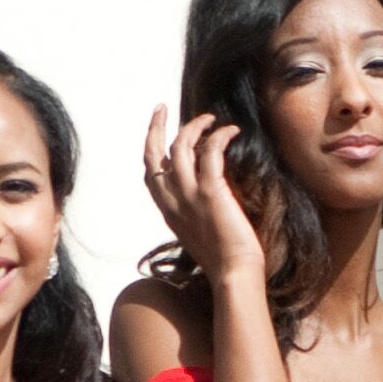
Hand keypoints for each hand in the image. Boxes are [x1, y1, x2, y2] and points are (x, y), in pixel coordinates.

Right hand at [144, 107, 267, 287]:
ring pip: (181, 146)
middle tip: (163, 107)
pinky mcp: (211, 192)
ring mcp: (189, 195)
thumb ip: (192, 210)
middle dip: (155, 126)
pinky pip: (211, 151)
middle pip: (154, 152)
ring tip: (210, 118)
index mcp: (167, 210)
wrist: (233, 273)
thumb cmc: (222, 259)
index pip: (150, 172)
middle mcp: (172, 200)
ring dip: (194, 126)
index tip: (158, 131)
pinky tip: (231, 130)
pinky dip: (220, 135)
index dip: (151, 148)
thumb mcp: (197, 232)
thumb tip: (204, 191)